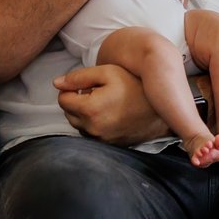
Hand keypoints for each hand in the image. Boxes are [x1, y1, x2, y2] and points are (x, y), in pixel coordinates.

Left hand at [55, 63, 171, 144]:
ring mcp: (101, 139)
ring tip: (103, 102)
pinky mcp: (109, 145)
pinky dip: (94, 124)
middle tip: (96, 91)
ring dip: (84, 114)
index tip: (85, 84)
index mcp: (90, 109)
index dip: (71, 89)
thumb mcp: (108, 72)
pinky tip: (109, 114)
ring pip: (78, 125)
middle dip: (76, 101)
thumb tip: (56, 83)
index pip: (62, 100)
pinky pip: (91, 134)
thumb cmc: (136, 86)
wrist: (162, 109)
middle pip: (68, 113)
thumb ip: (79, 76)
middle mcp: (93, 129)